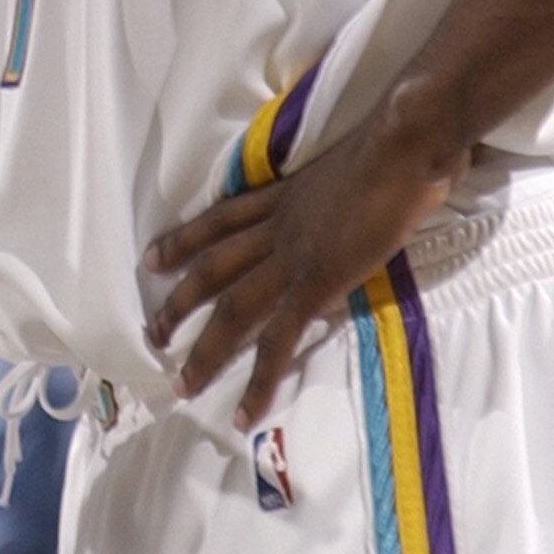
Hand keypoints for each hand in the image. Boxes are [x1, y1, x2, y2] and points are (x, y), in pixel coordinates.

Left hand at [143, 111, 468, 429]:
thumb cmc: (392, 143)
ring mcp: (291, 256)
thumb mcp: (350, 162)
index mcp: (284, 196)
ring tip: (183, 383)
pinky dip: (259, 378)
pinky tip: (246, 411)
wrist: (400, 145)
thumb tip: (358, 192)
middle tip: (152, 332)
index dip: (185, 238)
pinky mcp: (315, 283)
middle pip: (212, 265)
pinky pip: (278, 339)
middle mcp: (276, 225)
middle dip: (180, 301)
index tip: (154, 257)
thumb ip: (342, 184)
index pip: (222, 219)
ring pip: (232, 307)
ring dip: (205, 348)